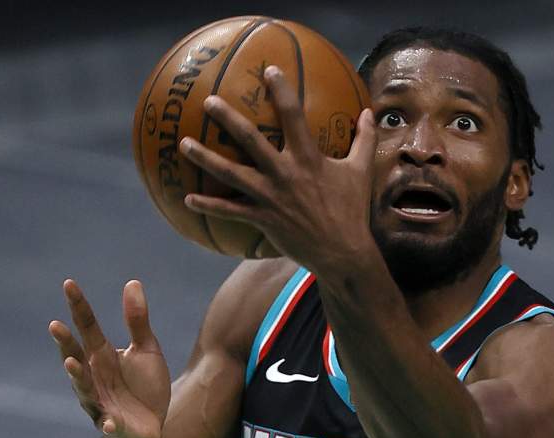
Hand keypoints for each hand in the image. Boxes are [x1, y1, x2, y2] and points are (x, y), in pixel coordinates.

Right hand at [49, 280, 170, 437]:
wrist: (151, 428)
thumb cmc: (144, 387)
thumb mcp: (146, 350)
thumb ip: (137, 321)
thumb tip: (133, 282)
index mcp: (101, 356)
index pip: (87, 328)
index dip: (79, 307)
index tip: (69, 283)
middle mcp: (94, 378)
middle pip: (76, 358)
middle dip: (65, 344)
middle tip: (55, 325)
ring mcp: (100, 403)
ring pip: (84, 391)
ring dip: (77, 378)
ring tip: (71, 364)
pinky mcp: (114, 427)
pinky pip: (109, 426)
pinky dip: (108, 424)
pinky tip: (108, 422)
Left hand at [179, 66, 377, 272]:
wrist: (343, 252)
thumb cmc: (352, 210)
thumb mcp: (361, 172)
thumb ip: (364, 140)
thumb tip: (370, 114)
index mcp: (308, 158)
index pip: (293, 116)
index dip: (281, 90)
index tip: (269, 70)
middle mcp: (285, 173)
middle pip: (250, 140)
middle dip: (227, 118)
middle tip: (208, 102)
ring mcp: (270, 196)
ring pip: (231, 173)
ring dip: (205, 158)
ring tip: (183, 144)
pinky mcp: (263, 218)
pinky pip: (230, 211)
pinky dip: (208, 205)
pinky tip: (188, 199)